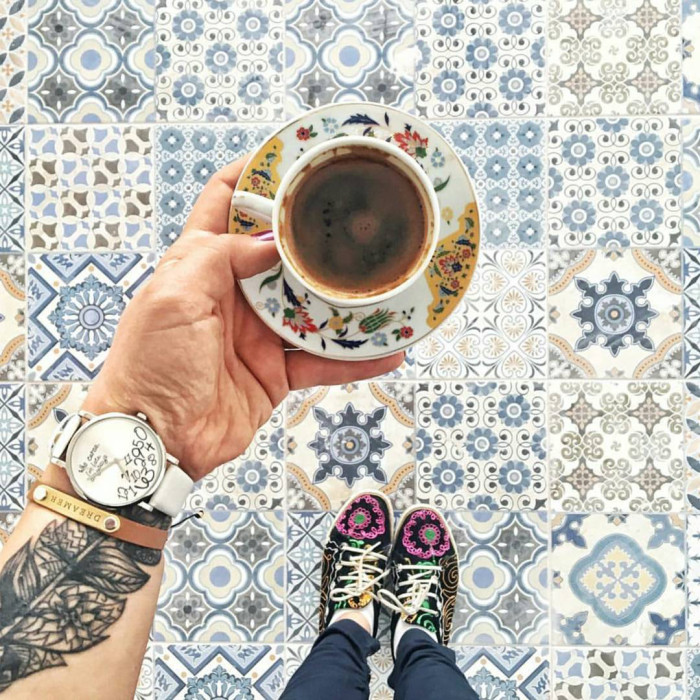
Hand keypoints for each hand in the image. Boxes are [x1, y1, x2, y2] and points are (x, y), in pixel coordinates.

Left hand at [83, 156, 402, 480]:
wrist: (156, 440)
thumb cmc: (151, 365)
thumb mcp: (174, 298)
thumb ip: (218, 257)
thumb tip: (267, 239)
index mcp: (199, 264)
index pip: (224, 202)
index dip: (254, 176)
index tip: (291, 156)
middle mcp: (232, 293)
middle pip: (280, 253)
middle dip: (314, 236)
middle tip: (356, 217)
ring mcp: (257, 333)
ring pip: (311, 306)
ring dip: (345, 299)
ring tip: (384, 282)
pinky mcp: (275, 372)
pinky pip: (322, 360)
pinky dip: (354, 359)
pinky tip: (387, 351)